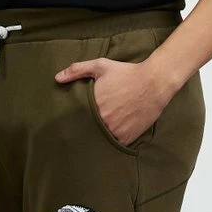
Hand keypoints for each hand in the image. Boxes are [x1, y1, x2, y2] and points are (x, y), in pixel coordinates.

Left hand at [55, 56, 173, 145]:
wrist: (155, 82)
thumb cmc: (127, 73)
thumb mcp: (101, 66)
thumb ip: (77, 70)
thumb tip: (57, 78)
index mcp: (94, 105)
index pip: (77, 118)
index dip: (75, 120)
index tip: (74, 119)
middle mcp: (103, 121)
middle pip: (88, 130)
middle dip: (86, 129)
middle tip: (84, 128)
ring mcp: (116, 131)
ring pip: (101, 139)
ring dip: (98, 137)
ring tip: (97, 132)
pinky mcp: (128, 137)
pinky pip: (115, 144)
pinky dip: (113, 141)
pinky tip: (111, 135)